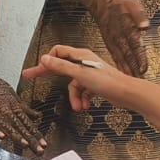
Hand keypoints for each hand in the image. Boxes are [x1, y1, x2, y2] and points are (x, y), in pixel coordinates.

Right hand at [0, 53, 45, 151]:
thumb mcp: (10, 93)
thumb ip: (23, 107)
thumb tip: (37, 116)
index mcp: (12, 103)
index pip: (26, 121)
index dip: (35, 133)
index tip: (43, 144)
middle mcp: (3, 106)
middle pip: (18, 124)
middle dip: (29, 138)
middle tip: (39, 149)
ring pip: (5, 123)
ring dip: (15, 134)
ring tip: (25, 144)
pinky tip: (1, 137)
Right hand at [20, 44, 136, 113]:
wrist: (127, 94)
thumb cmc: (108, 82)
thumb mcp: (80, 74)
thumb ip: (61, 66)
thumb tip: (45, 59)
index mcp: (80, 56)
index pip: (57, 52)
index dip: (45, 61)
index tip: (35, 70)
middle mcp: (84, 62)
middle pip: (61, 67)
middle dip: (48, 74)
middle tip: (32, 76)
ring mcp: (89, 74)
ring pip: (72, 85)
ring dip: (74, 97)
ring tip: (78, 106)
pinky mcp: (95, 84)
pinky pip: (82, 91)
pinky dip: (82, 99)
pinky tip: (85, 105)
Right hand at [92, 0, 149, 77]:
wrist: (101, 2)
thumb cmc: (119, 3)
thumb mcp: (132, 4)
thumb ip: (139, 15)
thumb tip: (145, 26)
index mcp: (127, 27)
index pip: (135, 45)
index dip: (139, 58)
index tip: (144, 68)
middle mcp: (119, 36)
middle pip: (127, 55)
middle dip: (133, 68)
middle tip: (139, 80)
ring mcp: (112, 40)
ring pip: (120, 57)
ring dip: (125, 69)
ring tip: (131, 80)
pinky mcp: (108, 42)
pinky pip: (114, 55)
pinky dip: (118, 64)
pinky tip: (121, 71)